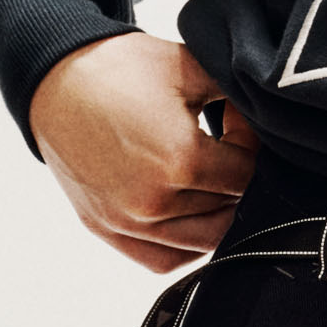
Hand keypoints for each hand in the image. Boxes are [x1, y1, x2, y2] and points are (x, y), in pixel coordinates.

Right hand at [29, 32, 259, 273]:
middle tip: (227, 143)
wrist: (57, 79)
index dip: (253, 145)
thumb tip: (269, 113)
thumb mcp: (191, 67)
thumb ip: (237, 94)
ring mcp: (127, 221)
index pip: (247, 175)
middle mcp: (154, 203)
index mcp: (180, 161)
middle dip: (239, 176)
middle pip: (228, 209)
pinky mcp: (106, 228)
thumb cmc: (122, 69)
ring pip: (202, 240)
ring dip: (217, 209)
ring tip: (210, 171)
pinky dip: (185, 243)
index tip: (239, 119)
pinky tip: (192, 211)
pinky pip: (162, 258)